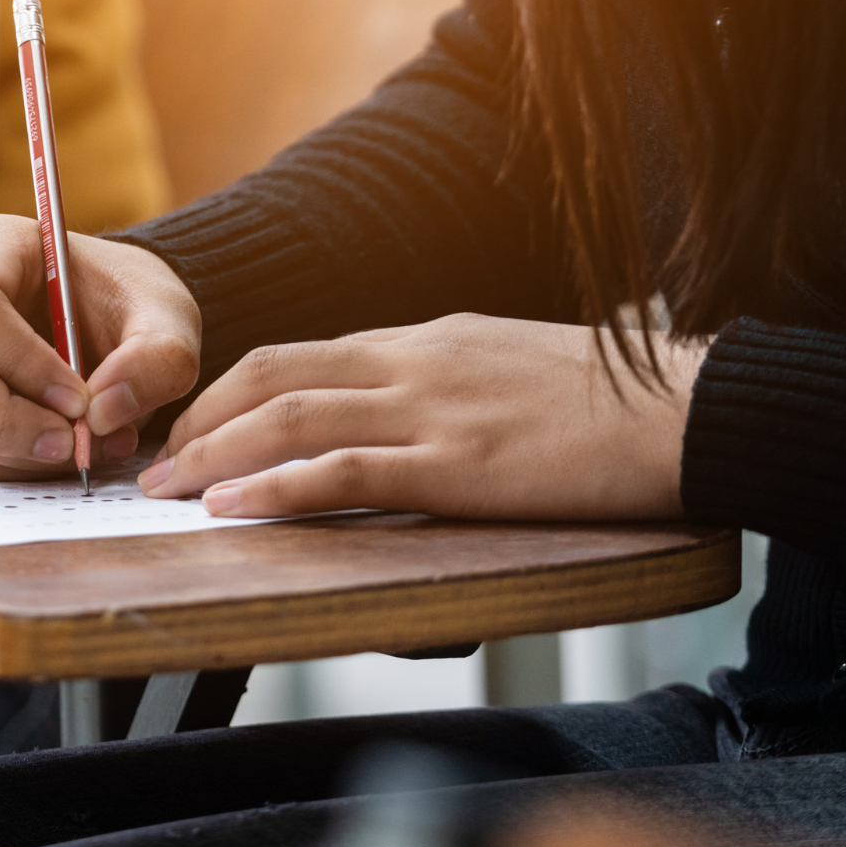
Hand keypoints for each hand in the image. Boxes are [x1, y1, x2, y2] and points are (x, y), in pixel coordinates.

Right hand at [0, 215, 201, 479]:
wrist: (116, 322)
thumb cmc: (130, 301)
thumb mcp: (167, 316)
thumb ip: (156, 358)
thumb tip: (102, 414)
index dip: (17, 358)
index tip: (78, 398)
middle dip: (1, 417)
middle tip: (70, 443)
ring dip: (16, 446)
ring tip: (86, 444)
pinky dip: (19, 461)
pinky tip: (68, 447)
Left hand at [140, 314, 704, 520]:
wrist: (690, 407)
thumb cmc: (613, 404)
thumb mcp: (510, 373)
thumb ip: (447, 388)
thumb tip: (403, 421)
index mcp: (426, 339)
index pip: (299, 356)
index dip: (230, 393)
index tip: (191, 429)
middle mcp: (415, 361)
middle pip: (273, 376)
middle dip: (201, 421)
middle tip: (155, 464)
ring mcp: (433, 409)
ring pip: (290, 418)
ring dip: (215, 455)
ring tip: (168, 492)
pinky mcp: (459, 462)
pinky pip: (344, 468)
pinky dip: (277, 486)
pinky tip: (234, 507)